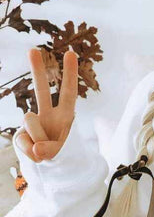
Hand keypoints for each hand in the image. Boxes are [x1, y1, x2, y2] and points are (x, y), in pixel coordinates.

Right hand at [13, 47, 78, 162]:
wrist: (48, 167)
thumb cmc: (61, 155)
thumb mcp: (63, 154)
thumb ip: (51, 151)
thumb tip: (36, 148)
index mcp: (65, 115)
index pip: (68, 92)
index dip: (70, 74)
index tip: (70, 53)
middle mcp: (48, 114)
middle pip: (41, 89)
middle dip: (37, 70)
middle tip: (33, 49)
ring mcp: (33, 123)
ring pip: (31, 120)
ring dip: (39, 141)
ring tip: (45, 150)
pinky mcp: (20, 134)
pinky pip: (23, 141)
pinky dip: (30, 152)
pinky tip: (34, 153)